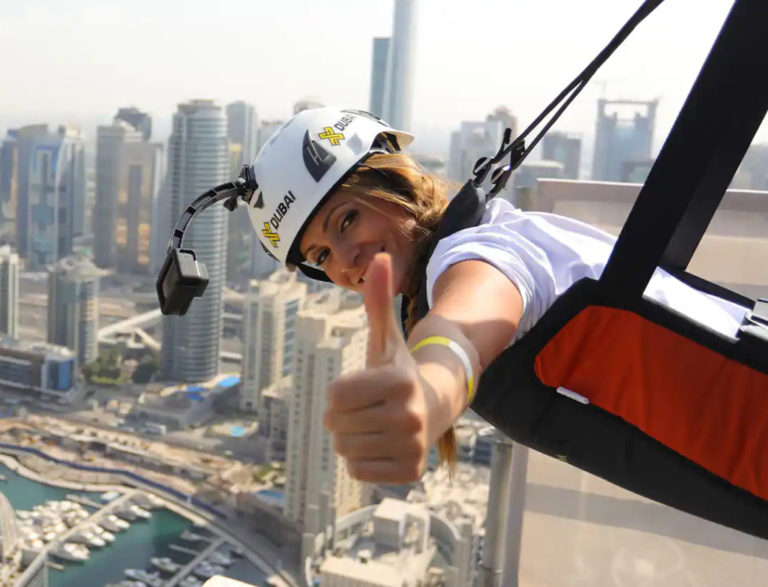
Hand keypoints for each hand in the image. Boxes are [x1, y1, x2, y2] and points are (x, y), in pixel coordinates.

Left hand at [324, 253, 437, 483]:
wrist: (437, 404)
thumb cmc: (399, 370)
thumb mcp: (385, 338)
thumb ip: (378, 300)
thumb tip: (380, 256)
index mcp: (398, 381)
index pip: (333, 396)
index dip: (340, 391)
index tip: (361, 387)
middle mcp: (409, 416)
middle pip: (336, 425)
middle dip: (343, 416)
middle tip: (368, 407)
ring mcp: (411, 447)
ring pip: (344, 450)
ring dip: (351, 438)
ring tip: (375, 425)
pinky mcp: (409, 472)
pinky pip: (357, 471)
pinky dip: (362, 460)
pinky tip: (382, 444)